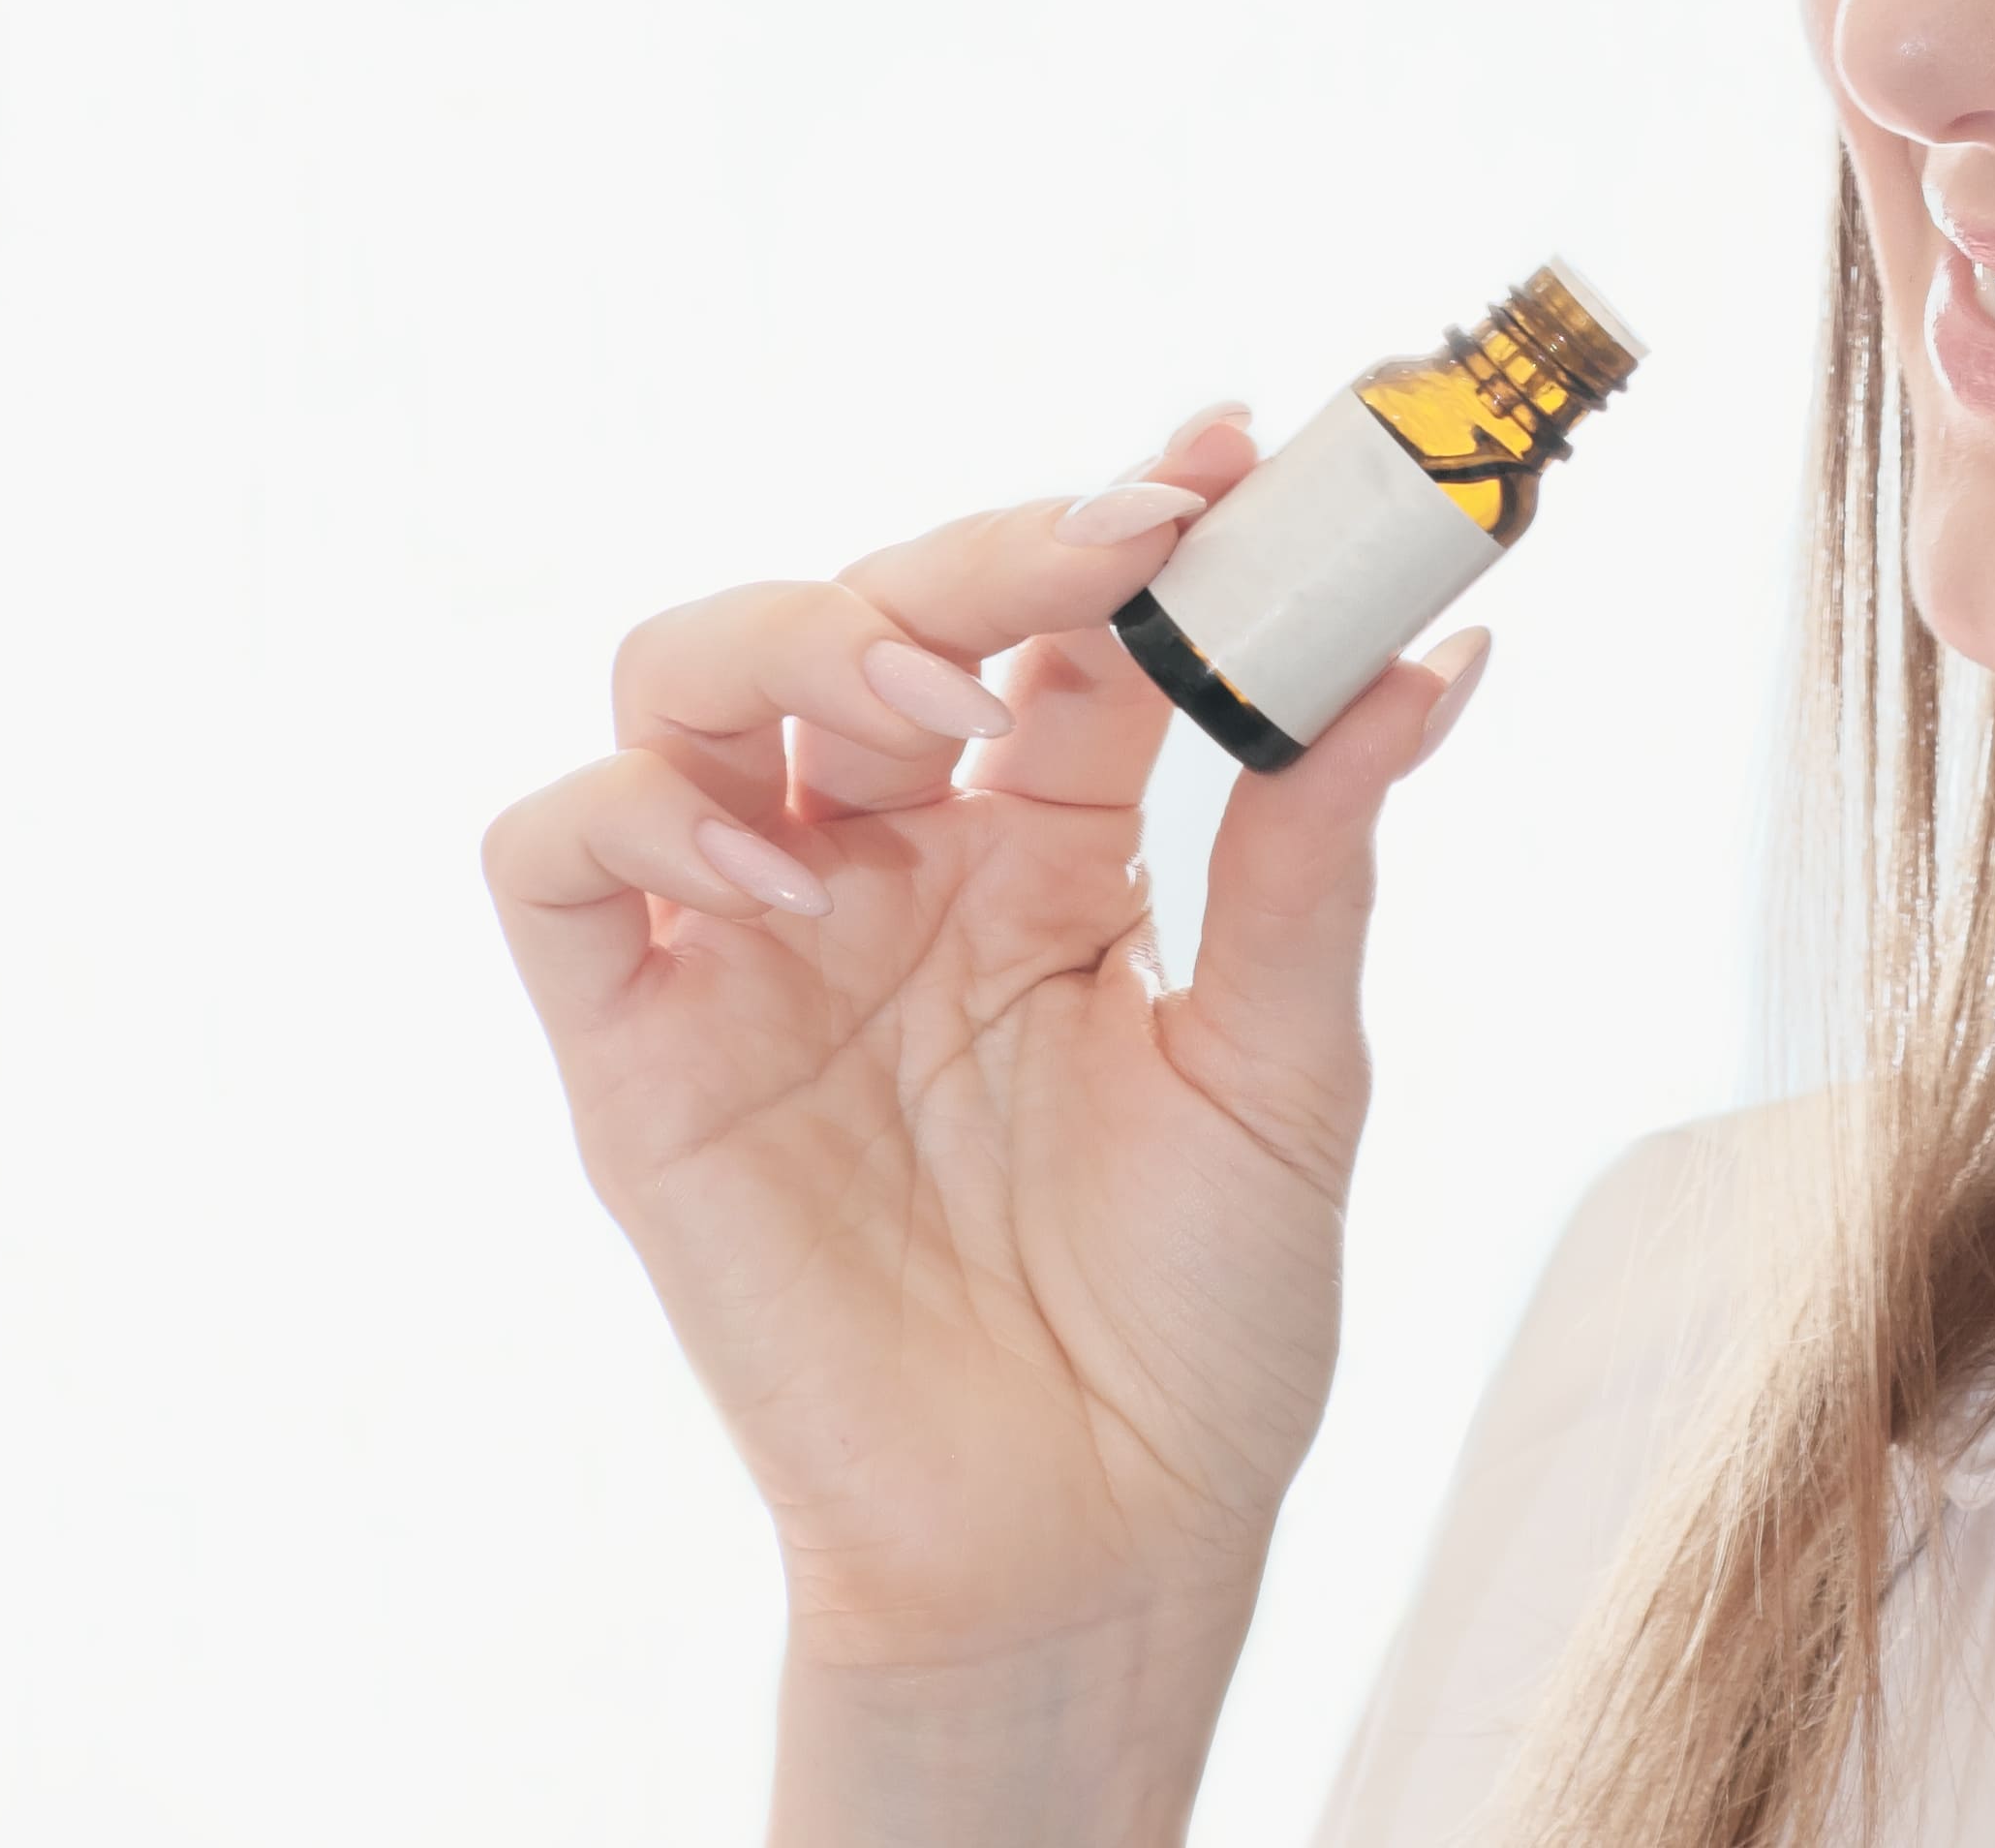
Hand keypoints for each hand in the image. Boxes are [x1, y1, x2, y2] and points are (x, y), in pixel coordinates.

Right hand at [482, 401, 1483, 1822]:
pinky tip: (775, 855)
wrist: (1090, 1545)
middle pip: (865, 603)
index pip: (1054, 619)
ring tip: (936, 703)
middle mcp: (881, 860)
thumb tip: (1441, 646)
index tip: (1237, 449)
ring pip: (683, 673)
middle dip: (985, 547)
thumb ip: (1315, 854)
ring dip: (802, 634)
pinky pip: (554, 856)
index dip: (1127, 519)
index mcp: (1036, 843)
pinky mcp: (633, 1051)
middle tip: (1116, 542)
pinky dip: (635, 808)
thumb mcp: (1286, 1072)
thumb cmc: (1194, 1324)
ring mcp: (745, 942)